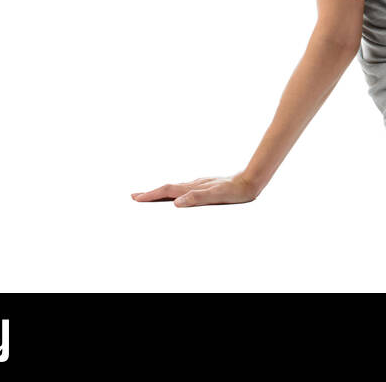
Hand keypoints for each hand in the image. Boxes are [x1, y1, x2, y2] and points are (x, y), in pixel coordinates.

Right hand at [130, 174, 258, 206]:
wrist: (251, 181)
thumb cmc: (235, 191)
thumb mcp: (217, 196)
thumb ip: (197, 198)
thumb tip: (177, 203)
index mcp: (193, 187)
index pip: (168, 191)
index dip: (151, 195)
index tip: (136, 199)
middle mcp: (194, 184)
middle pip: (168, 188)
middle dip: (151, 193)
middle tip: (134, 197)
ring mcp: (200, 185)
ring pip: (176, 188)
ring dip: (161, 193)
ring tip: (151, 196)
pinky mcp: (206, 187)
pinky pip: (185, 190)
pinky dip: (174, 193)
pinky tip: (177, 196)